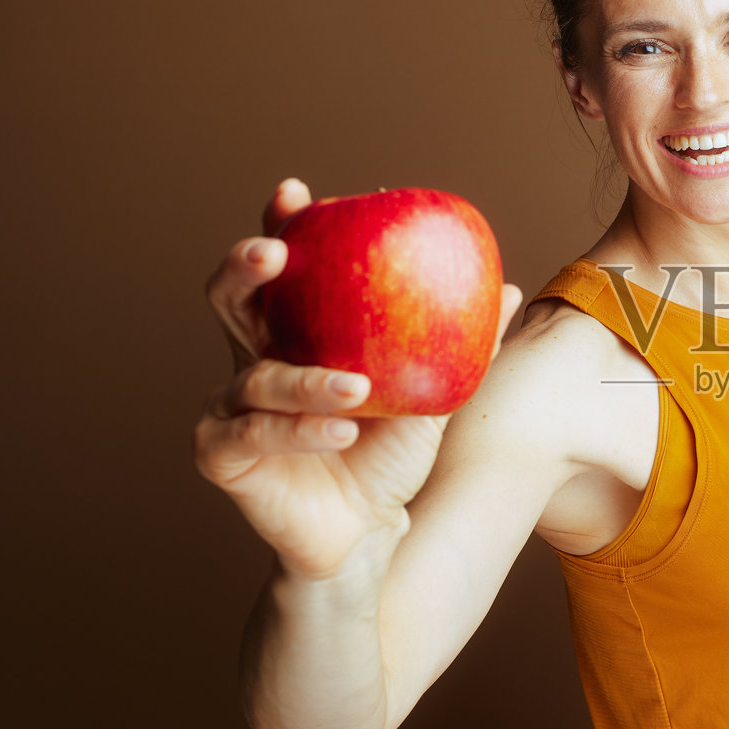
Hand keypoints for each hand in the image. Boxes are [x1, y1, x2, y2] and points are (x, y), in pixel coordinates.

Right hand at [193, 178, 523, 579]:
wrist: (369, 533)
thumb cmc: (391, 457)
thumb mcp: (432, 396)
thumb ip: (461, 344)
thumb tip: (505, 286)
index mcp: (296, 335)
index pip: (280, 270)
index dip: (281, 226)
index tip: (298, 194)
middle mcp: (254, 360)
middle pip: (229, 298)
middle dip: (245, 268)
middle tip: (276, 253)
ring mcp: (231, 407)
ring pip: (255, 376)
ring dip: (306, 380)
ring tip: (355, 390)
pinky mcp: (223, 455)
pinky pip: (257, 434)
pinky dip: (301, 430)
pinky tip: (341, 431)